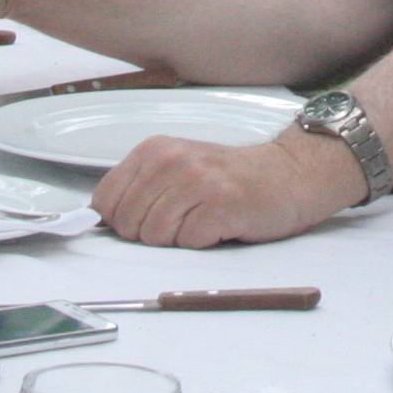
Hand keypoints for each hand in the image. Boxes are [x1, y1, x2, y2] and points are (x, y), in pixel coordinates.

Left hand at [91, 126, 363, 248]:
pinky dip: (203, 242)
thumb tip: (104, 224)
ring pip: (154, 236)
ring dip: (178, 239)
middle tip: (184, 220)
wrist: (289, 174)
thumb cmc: (231, 179)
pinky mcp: (220, 204)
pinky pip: (188, 242)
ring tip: (203, 220)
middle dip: (151, 234)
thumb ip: (142, 189)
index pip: (105, 201)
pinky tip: (221, 225)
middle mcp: (171, 160)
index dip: (122, 222)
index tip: (147, 220)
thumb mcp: (177, 169)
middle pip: (127, 224)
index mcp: (154, 150)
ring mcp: (196, 180)